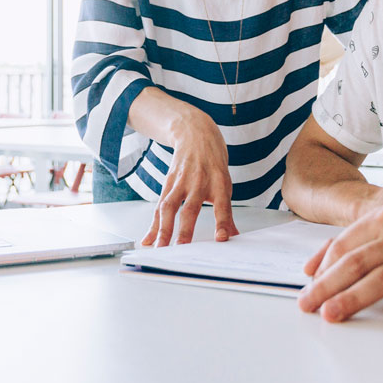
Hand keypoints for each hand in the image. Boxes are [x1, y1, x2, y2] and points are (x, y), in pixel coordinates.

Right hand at [140, 111, 238, 246]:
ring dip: (163, 229)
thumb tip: (234, 237)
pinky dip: (153, 224)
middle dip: (185, 229)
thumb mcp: (224, 184)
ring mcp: (181, 181)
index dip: (223, 222)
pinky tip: (148, 240)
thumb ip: (226, 213)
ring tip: (160, 248)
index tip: (221, 239)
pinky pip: (159, 206)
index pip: (223, 206)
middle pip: (190, 208)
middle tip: (181, 248)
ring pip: (169, 206)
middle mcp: (199, 182)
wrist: (196, 134)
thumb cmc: (212, 163)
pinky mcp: (168, 183)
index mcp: (219, 183)